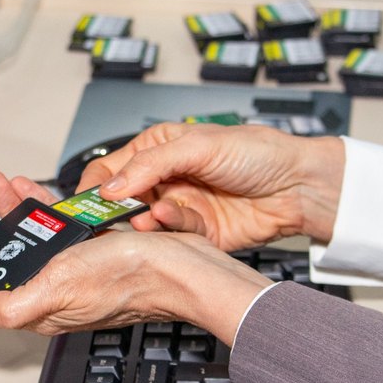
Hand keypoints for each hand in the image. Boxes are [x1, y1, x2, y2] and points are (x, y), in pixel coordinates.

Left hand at [0, 171, 271, 344]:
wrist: (180, 268)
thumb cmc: (128, 281)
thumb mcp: (58, 288)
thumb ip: (13, 304)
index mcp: (35, 310)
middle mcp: (48, 293)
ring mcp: (67, 272)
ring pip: (24, 243)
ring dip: (5, 213)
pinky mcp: (87, 253)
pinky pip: (53, 230)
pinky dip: (38, 209)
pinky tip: (32, 189)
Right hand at [80, 123, 344, 249]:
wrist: (299, 186)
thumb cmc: (257, 152)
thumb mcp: (198, 146)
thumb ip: (151, 165)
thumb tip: (111, 186)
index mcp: (157, 150)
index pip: (109, 170)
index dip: (93, 188)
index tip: (83, 205)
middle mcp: (163, 180)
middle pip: (120, 203)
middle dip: (113, 212)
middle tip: (107, 221)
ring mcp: (179, 208)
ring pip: (143, 224)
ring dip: (144, 223)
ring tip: (149, 218)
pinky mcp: (195, 235)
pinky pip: (172, 237)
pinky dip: (172, 230)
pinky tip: (177, 220)